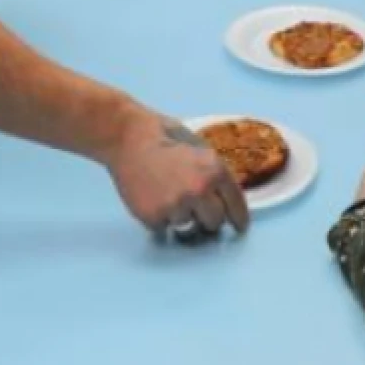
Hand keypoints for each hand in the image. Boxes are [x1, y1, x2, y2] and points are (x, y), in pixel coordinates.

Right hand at [108, 116, 249, 241]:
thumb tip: (223, 199)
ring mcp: (175, 205)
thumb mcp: (200, 148)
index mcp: (215, 171)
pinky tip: (153, 199)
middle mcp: (199, 191)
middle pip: (215, 223)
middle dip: (208, 217)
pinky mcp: (153, 216)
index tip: (238, 227)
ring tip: (168, 197)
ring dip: (181, 217)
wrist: (126, 135)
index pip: (236, 206)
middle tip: (195, 207)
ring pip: (189, 227)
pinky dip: (160, 219)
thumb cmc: (163, 135)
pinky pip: (164, 229)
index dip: (239, 219)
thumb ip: (214, 173)